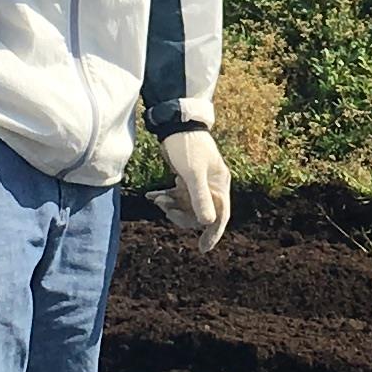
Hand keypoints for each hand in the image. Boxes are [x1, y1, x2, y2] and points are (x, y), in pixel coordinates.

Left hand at [153, 127, 231, 250]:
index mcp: (219, 185)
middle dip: (182, 215)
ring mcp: (198, 183)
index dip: (213, 233)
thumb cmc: (187, 146)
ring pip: (186, 206)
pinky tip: (151, 195)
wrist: (175, 123)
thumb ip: (200, 197)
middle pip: (200, 214)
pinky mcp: (185, 179)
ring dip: (171, 206)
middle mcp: (211, 186)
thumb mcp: (193, 172)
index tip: (203, 248)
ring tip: (156, 199)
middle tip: (165, 209)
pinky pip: (176, 196)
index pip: (220, 216)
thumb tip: (208, 223)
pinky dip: (165, 197)